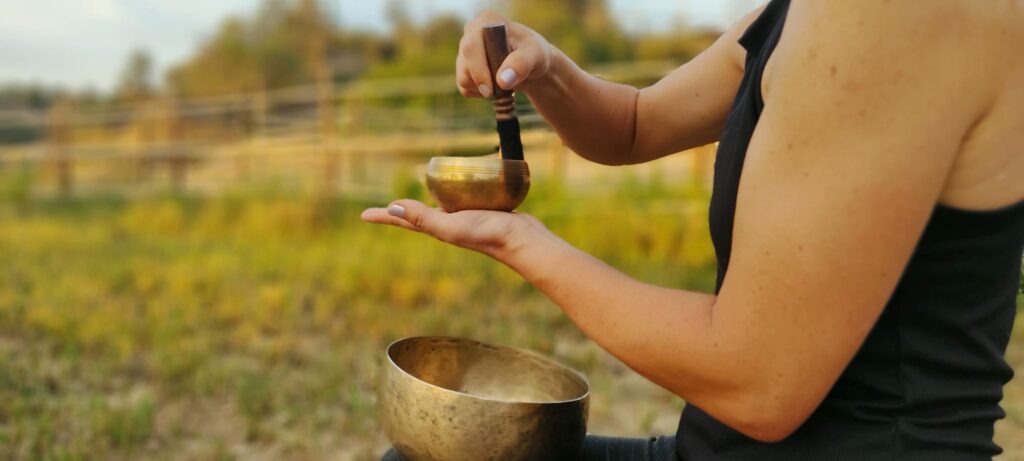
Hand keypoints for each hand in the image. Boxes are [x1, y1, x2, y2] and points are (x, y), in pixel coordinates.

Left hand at [360, 200, 550, 260]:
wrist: (522, 241)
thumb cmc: (487, 234)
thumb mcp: (451, 225)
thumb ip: (423, 217)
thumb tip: (392, 208)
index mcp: (437, 227)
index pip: (404, 220)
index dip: (384, 216)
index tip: (364, 216)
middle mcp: (448, 223)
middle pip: (419, 213)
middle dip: (403, 209)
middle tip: (389, 204)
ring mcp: (466, 217)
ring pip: (442, 205)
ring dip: (429, 199)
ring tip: (422, 191)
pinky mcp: (483, 210)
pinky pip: (463, 198)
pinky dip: (456, 191)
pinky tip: (461, 184)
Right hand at [457, 11, 554, 97]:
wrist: (533, 65)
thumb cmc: (535, 54)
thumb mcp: (535, 55)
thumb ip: (521, 64)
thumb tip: (503, 80)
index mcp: (487, 21)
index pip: (471, 46)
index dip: (479, 69)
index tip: (490, 89)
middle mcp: (472, 32)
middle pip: (465, 64)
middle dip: (483, 82)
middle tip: (502, 91)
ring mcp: (466, 50)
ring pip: (463, 78)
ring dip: (484, 88)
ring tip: (504, 83)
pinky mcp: (464, 67)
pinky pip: (465, 88)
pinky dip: (480, 93)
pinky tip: (495, 86)